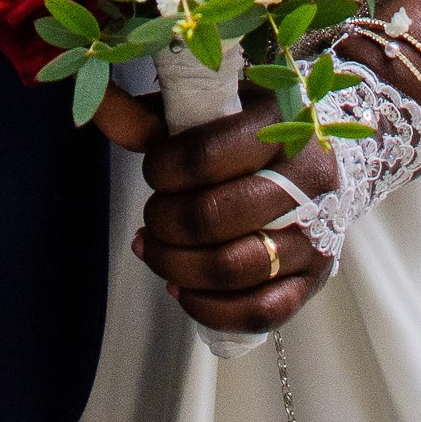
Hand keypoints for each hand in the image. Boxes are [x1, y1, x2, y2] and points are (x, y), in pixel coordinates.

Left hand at [130, 88, 339, 334]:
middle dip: (164, 224)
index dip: (162, 171)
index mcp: (281, 123)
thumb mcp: (211, 110)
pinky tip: (181, 289)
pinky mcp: (314, 279)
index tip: (154, 172)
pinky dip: (209, 309)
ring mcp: (315, 235)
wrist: (326, 154)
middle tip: (151, 218)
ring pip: (233, 269)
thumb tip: (95, 109)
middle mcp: (308, 179)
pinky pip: (259, 312)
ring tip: (156, 251)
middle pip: (213, 218)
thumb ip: (152, 118)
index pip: (205, 156)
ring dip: (176, 266)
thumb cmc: (254, 128)